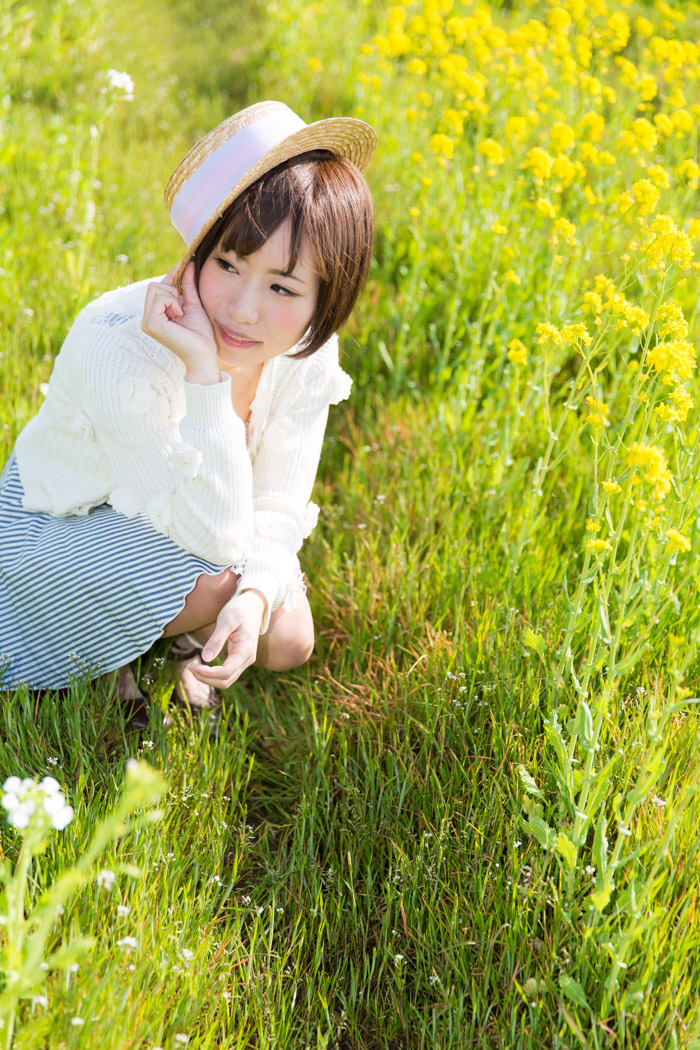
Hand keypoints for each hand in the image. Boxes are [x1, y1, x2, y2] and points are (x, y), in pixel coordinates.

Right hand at [141, 261, 219, 383]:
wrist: (203, 354)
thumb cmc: (200, 335)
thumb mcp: (193, 305)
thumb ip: (187, 286)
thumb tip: (187, 264)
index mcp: (155, 315)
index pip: (157, 288)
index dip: (171, 276)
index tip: (184, 264)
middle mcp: (147, 319)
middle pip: (153, 286)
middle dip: (171, 290)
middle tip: (182, 306)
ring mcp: (147, 322)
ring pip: (155, 289)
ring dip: (173, 297)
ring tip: (181, 313)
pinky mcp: (151, 323)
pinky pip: (159, 298)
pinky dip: (172, 302)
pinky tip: (179, 315)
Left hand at [187, 591, 265, 688]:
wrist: (252, 605)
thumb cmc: (239, 610)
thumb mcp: (226, 621)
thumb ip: (217, 640)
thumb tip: (206, 658)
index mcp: (246, 650)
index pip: (226, 672)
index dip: (207, 673)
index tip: (191, 665)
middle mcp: (248, 659)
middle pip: (225, 680)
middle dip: (205, 678)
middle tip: (189, 666)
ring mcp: (245, 661)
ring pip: (226, 681)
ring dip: (208, 678)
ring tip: (193, 667)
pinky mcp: (239, 660)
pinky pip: (226, 674)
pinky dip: (213, 675)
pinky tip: (202, 667)